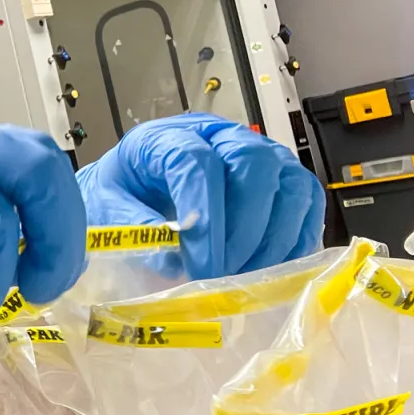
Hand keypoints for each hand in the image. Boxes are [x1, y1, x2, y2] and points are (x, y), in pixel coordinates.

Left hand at [76, 112, 324, 279]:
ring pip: (290, 183)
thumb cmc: (121, 196)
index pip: (196, 161)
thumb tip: (173, 261)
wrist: (133, 188)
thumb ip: (135, 229)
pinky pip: (307, 203)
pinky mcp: (282, 178)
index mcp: (166, 138)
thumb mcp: (106, 209)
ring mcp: (258, 153)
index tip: (199, 266)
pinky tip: (272, 271)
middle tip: (225, 275)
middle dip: (244, 227)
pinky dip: (296, 240)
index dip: (203, 215)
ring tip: (246, 278)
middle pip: (254, 163)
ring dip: (274, 238)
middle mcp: (219, 136)